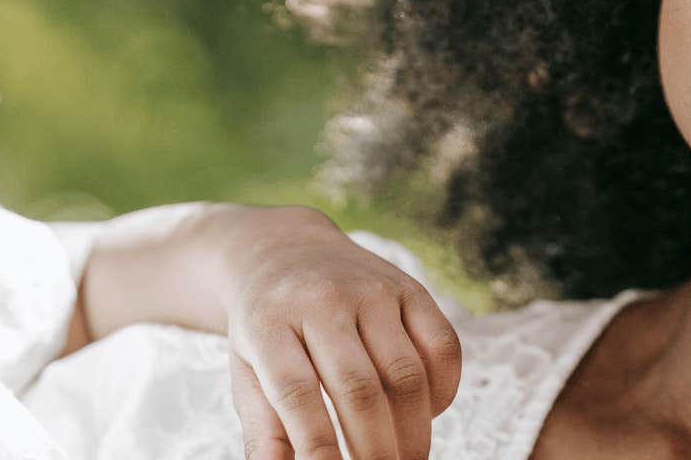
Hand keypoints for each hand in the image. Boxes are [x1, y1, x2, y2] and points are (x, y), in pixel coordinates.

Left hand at [212, 207, 461, 459]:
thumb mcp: (246, 371)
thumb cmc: (266, 327)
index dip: (318, 447)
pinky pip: (443, 346)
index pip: (296, 393)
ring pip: (406, 373)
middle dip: (375, 451)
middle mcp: (321, 300)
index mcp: (268, 324)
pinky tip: (428, 415)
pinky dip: (443, 392)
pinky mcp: (409, 287)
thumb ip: (263, 429)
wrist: (286, 251)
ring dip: (414, 431)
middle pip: (358, 388)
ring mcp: (369, 289)